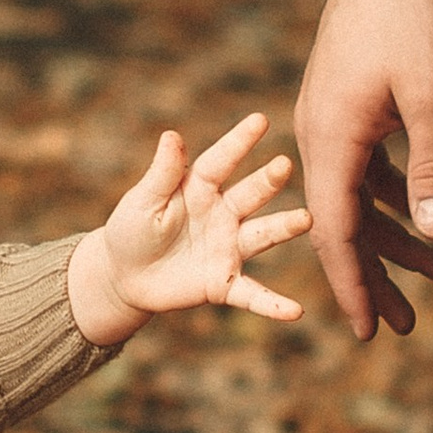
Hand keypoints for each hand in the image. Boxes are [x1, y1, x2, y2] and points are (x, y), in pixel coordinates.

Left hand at [67, 113, 309, 346]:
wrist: (125, 277)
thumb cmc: (132, 230)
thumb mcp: (143, 201)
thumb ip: (162, 174)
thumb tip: (172, 136)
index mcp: (200, 189)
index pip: (220, 162)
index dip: (238, 143)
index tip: (259, 120)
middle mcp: (222, 215)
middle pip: (249, 195)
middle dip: (267, 181)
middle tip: (285, 165)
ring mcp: (227, 249)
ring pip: (261, 236)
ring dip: (283, 228)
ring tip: (307, 219)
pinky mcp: (224, 284)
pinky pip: (252, 295)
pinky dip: (273, 304)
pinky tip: (295, 311)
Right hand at [296, 0, 432, 340]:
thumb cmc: (414, 18)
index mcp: (332, 140)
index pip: (336, 232)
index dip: (352, 285)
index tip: (367, 332)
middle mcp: (321, 137)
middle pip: (343, 225)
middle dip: (374, 277)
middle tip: (403, 326)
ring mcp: (333, 122)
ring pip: (357, 199)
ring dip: (393, 239)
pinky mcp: (349, 107)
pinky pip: (365, 168)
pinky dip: (393, 197)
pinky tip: (423, 217)